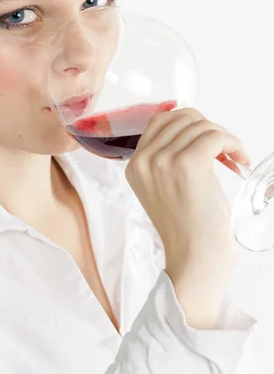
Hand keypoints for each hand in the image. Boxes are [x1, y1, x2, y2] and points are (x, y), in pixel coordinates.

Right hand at [125, 108, 249, 327]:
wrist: (195, 256)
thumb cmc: (187, 228)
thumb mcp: (164, 188)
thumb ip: (167, 160)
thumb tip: (194, 130)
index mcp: (135, 165)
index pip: (160, 121)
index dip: (188, 123)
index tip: (206, 139)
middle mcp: (144, 160)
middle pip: (181, 118)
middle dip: (208, 127)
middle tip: (223, 149)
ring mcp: (163, 161)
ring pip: (201, 126)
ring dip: (224, 138)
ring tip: (233, 159)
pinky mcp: (187, 165)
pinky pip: (215, 137)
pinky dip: (233, 144)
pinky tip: (238, 160)